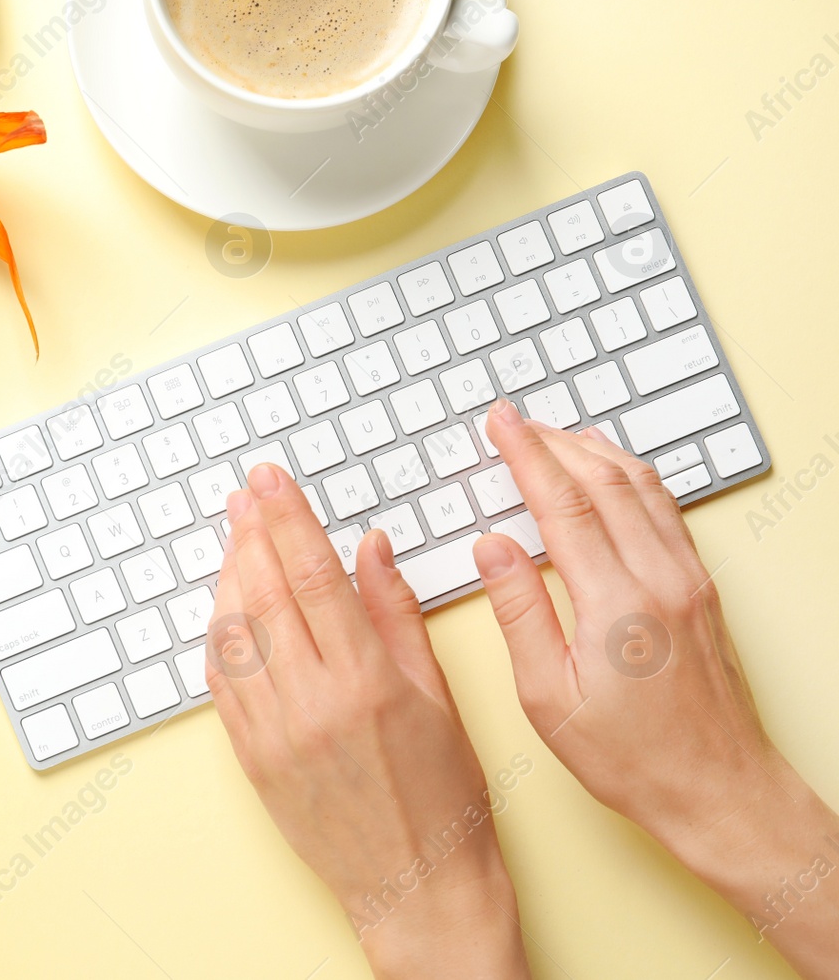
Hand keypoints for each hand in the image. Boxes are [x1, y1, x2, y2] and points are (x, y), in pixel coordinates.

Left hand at [209, 462, 529, 979]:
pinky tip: (228, 609)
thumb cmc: (444, 798)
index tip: (269, 480)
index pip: (312, 576)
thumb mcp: (439, 697)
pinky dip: (219, 637)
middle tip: (244, 495)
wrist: (417, 888)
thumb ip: (396, 615)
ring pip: (233, 634)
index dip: (287, 519)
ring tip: (237, 540)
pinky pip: (221, 683)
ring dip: (230, 578)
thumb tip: (369, 548)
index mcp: (366, 682)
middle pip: (265, 594)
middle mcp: (311, 704)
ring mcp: (272, 733)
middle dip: (251, 534)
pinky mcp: (251, 759)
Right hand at [474, 401, 838, 976]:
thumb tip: (493, 547)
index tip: (500, 424)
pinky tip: (613, 475)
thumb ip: (519, 613)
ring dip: (596, 451)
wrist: (719, 791)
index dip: (527, 455)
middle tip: (516, 421)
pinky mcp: (704, 591)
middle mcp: (662, 580)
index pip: (563, 505)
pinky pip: (667, 511)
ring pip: (643, 487)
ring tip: (557, 435)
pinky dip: (633, 477)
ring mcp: (691, 581)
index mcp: (617, 605)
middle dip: (554, 442)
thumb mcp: (548, 697)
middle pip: (605, 482)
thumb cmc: (631, 759)